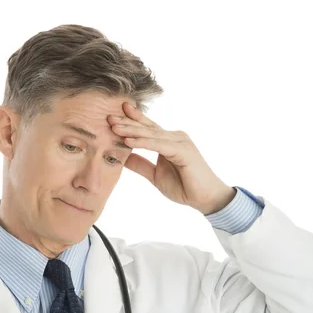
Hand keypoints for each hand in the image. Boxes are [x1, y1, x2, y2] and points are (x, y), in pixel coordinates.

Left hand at [108, 102, 236, 214]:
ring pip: (151, 134)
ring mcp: (180, 142)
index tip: (115, 114)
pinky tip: (129, 141)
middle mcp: (175, 137)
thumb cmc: (184, 186)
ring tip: (114, 127)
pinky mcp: (183, 150)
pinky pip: (159, 145)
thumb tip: (124, 158)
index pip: (147, 128)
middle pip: (147, 128)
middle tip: (108, 117)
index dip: (132, 120)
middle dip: (127, 122)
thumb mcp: (155, 175)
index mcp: (168, 141)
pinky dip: (143, 143)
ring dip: (132, 130)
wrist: (204, 198)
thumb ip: (141, 165)